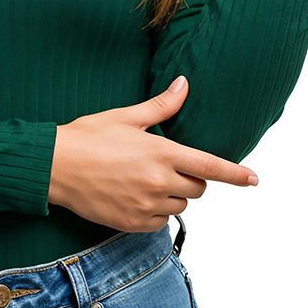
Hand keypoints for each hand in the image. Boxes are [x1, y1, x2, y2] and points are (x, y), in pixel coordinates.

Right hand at [49, 76, 257, 233]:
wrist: (53, 166)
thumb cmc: (88, 137)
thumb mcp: (127, 117)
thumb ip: (162, 107)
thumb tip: (184, 85)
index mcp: (162, 153)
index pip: (210, 166)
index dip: (236, 174)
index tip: (254, 180)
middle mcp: (158, 182)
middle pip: (198, 188)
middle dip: (189, 178)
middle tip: (163, 165)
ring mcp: (146, 205)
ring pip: (180, 205)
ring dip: (171, 195)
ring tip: (143, 179)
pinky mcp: (132, 223)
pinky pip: (159, 222)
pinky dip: (154, 212)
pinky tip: (134, 196)